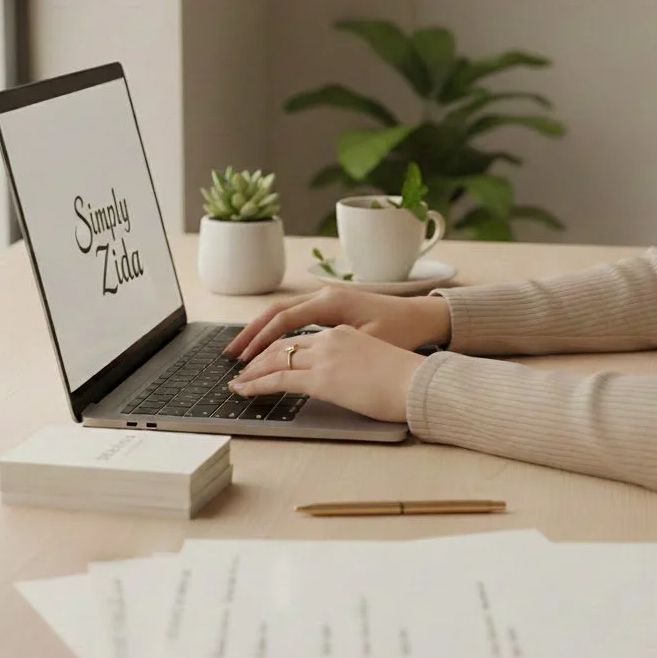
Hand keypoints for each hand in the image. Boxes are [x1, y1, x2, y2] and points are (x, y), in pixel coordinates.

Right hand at [222, 286, 450, 361]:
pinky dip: (278, 330)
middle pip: (276, 312)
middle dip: (251, 334)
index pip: (283, 320)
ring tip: (242, 351)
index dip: (260, 341)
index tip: (244, 361)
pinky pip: (296, 317)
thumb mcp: (369, 342)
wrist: (426, 318)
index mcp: (330, 302)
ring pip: (284, 313)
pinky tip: (270, 345)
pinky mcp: (333, 309)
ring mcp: (328, 300)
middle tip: (231, 356)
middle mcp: (324, 296)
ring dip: (262, 331)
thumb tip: (302, 360)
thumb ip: (336, 349)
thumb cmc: (403, 330)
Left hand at [229, 325, 424, 422]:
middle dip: (257, 356)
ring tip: (237, 382)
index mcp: (342, 332)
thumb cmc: (405, 378)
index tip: (263, 357)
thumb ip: (352, 363)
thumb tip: (342, 378)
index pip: (300, 337)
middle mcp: (329, 337)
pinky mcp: (321, 378)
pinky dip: (256, 384)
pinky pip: (278, 379)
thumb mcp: (374, 361)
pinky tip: (243, 391)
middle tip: (240, 367)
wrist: (418, 382)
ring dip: (252, 371)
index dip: (277, 346)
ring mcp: (324, 356)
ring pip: (275, 359)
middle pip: (282, 343)